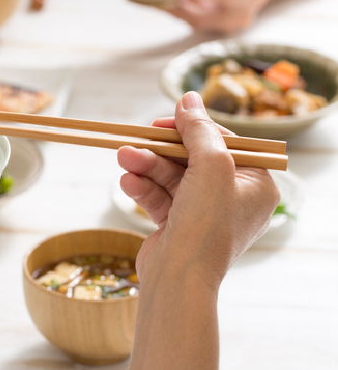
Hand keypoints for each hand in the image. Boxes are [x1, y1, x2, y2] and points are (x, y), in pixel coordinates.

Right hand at [116, 91, 279, 288]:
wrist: (179, 279)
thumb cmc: (206, 224)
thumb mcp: (210, 165)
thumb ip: (199, 129)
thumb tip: (189, 98)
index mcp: (255, 185)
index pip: (224, 143)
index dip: (193, 128)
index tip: (164, 120)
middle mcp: (232, 199)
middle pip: (192, 158)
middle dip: (160, 149)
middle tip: (135, 138)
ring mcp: (203, 214)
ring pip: (170, 176)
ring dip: (145, 165)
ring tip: (123, 157)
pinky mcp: (177, 225)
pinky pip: (159, 196)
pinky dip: (142, 187)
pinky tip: (127, 182)